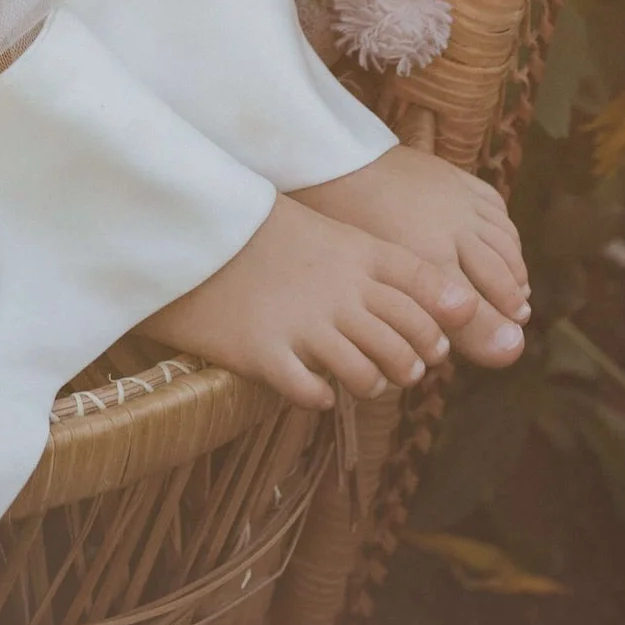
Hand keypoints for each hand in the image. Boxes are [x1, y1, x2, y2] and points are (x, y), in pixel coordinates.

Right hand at [140, 195, 479, 408]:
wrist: (186, 226)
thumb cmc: (258, 229)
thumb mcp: (326, 233)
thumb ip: (372, 265)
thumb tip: (420, 303)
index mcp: (358, 253)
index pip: (426, 290)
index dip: (438, 323)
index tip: (436, 339)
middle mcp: (340, 291)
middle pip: (406, 341)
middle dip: (412, 363)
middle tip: (403, 370)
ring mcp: (304, 324)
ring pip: (367, 376)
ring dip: (370, 384)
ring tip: (358, 380)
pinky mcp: (265, 354)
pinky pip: (313, 394)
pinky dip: (319, 397)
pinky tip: (311, 387)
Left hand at [296, 148, 528, 365]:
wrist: (335, 163)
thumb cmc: (345, 229)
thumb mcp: (376, 280)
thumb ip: (417, 316)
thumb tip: (454, 342)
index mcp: (426, 259)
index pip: (475, 311)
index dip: (495, 334)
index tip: (508, 348)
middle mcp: (452, 231)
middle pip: (500, 278)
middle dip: (512, 305)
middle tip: (517, 319)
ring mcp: (459, 202)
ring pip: (505, 245)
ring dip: (515, 272)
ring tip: (517, 292)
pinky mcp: (459, 178)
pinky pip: (498, 210)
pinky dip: (508, 235)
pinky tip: (506, 248)